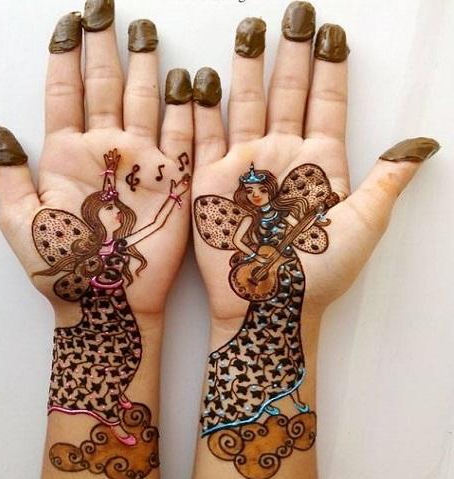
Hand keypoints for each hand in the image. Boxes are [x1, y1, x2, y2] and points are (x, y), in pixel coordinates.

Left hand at [0, 9, 193, 318]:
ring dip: (146, 67)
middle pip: (104, 86)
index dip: (64, 57)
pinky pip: (183, 135)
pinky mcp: (173, 180)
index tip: (66, 22)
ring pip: (144, 102)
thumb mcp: (21, 222)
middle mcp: (105, 151)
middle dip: (104, 46)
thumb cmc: (62, 268)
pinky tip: (191, 80)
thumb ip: (10, 172)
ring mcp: (141, 162)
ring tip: (146, 31)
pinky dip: (188, 108)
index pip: (64, 92)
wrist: (107, 302)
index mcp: (65, 156)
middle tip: (104, 7)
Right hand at [191, 10, 438, 321]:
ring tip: (249, 32)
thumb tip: (423, 145)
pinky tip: (199, 79)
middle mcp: (282, 158)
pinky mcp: (210, 181)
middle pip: (287, 93)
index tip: (335, 32)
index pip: (327, 103)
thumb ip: (387, 179)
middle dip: (291, 53)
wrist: (269, 305)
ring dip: (246, 69)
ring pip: (245, 105)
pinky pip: (203, 135)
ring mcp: (244, 166)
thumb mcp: (364, 224)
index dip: (331, 68)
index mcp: (320, 164)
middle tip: (296, 13)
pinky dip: (200, 107)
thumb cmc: (320, 272)